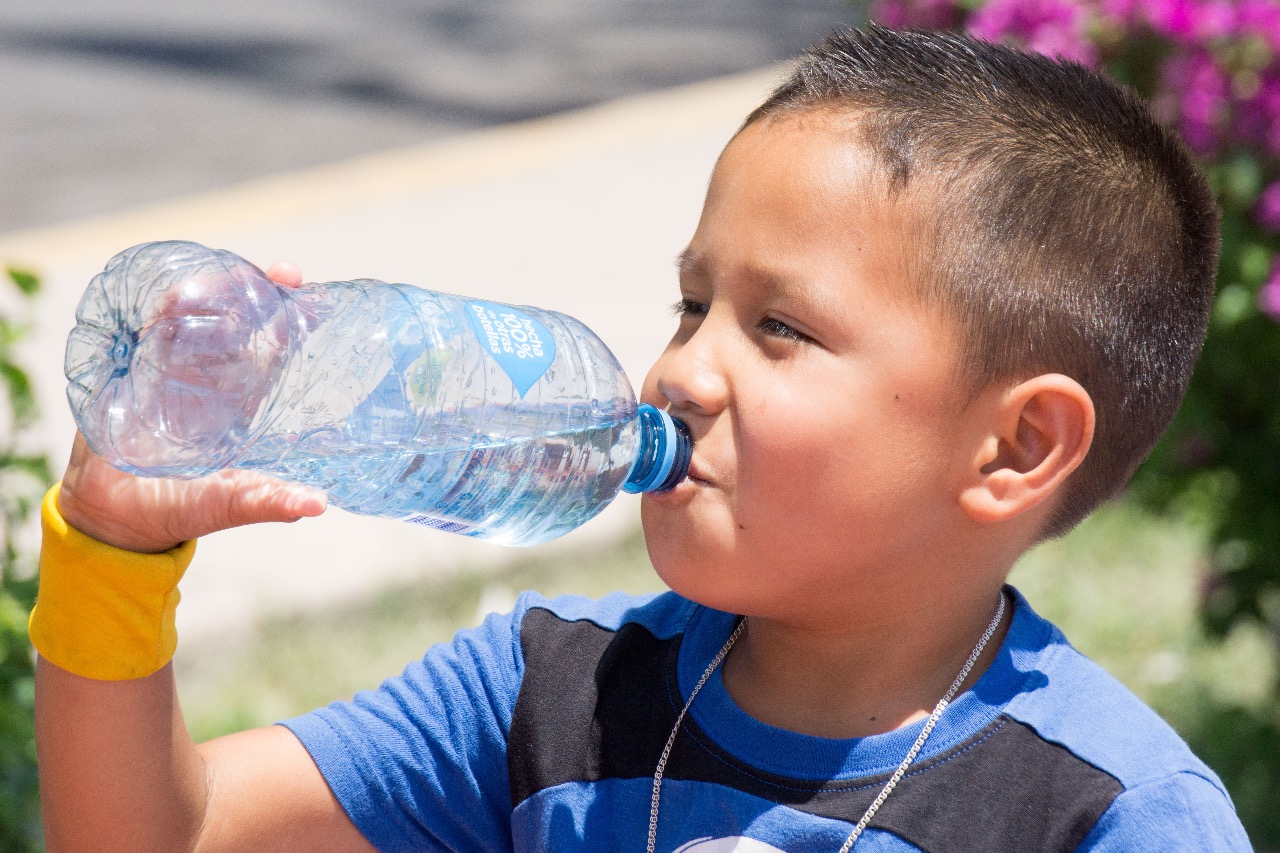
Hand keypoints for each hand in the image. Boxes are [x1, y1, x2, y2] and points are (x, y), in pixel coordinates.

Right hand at [56, 260, 325, 552]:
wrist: (111, 519)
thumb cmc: (179, 511)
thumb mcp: (230, 504)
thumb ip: (269, 503)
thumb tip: (319, 506)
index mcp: (242, 405)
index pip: (271, 350)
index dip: (289, 320)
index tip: (311, 294)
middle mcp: (209, 381)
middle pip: (236, 323)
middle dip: (256, 292)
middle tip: (283, 272)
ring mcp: (168, 372)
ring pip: (192, 319)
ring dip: (207, 294)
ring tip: (222, 277)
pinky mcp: (130, 373)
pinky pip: (144, 333)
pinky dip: (156, 313)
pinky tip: (167, 296)